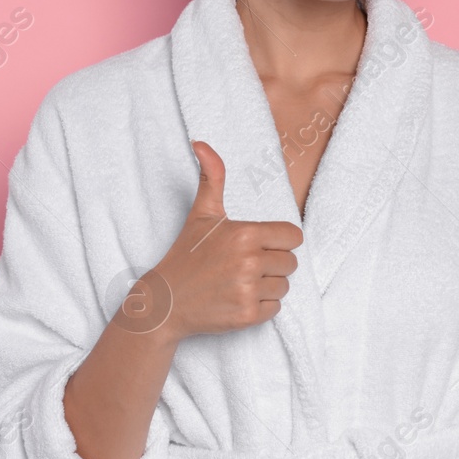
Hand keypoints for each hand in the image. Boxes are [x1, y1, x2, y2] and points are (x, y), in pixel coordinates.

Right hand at [135, 140, 302, 341]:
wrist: (165, 303)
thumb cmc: (186, 255)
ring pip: (284, 286)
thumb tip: (201, 143)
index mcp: (245, 234)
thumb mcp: (201, 214)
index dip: (277, 242)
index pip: (293, 237)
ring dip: (267, 286)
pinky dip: (261, 307)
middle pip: (291, 263)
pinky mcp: (247, 315)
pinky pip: (276, 309)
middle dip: (272, 265)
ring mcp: (248, 290)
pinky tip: (237, 299)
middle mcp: (249, 262)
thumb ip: (212, 177)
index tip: (256, 247)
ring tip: (238, 283)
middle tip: (242, 267)